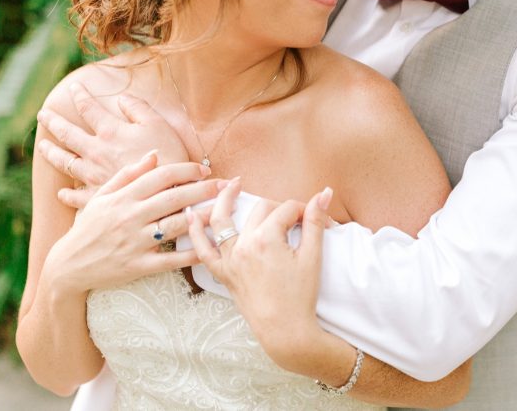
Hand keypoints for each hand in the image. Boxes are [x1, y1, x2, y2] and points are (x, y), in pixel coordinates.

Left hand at [37, 81, 195, 201]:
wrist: (169, 190)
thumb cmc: (168, 155)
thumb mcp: (158, 124)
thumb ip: (138, 108)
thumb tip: (121, 98)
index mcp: (110, 132)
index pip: (89, 109)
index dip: (80, 95)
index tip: (73, 87)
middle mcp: (96, 152)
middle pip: (68, 134)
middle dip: (54, 122)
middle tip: (42, 115)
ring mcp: (94, 176)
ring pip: (65, 162)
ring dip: (52, 153)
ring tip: (42, 147)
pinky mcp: (98, 198)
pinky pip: (76, 196)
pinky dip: (67, 194)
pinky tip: (61, 193)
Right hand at [44, 151, 220, 293]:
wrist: (68, 265)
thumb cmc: (88, 228)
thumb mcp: (102, 196)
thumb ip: (128, 174)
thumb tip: (153, 154)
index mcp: (123, 197)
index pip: (160, 176)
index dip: (186, 170)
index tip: (205, 170)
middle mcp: (130, 217)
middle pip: (174, 198)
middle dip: (204, 190)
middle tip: (228, 186)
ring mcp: (135, 242)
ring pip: (176, 226)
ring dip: (203, 218)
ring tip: (225, 212)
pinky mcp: (138, 266)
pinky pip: (170, 260)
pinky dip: (191, 254)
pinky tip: (210, 248)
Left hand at [186, 181, 334, 371]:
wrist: (285, 331)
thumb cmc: (301, 296)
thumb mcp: (312, 256)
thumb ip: (315, 222)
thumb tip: (325, 192)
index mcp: (267, 238)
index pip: (287, 210)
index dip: (304, 211)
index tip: (315, 219)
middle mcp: (244, 244)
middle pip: (261, 210)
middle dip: (278, 207)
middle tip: (294, 217)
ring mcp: (230, 258)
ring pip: (223, 220)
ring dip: (224, 199)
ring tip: (230, 184)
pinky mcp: (223, 273)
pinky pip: (203, 250)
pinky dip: (196, 232)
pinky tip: (191, 216)